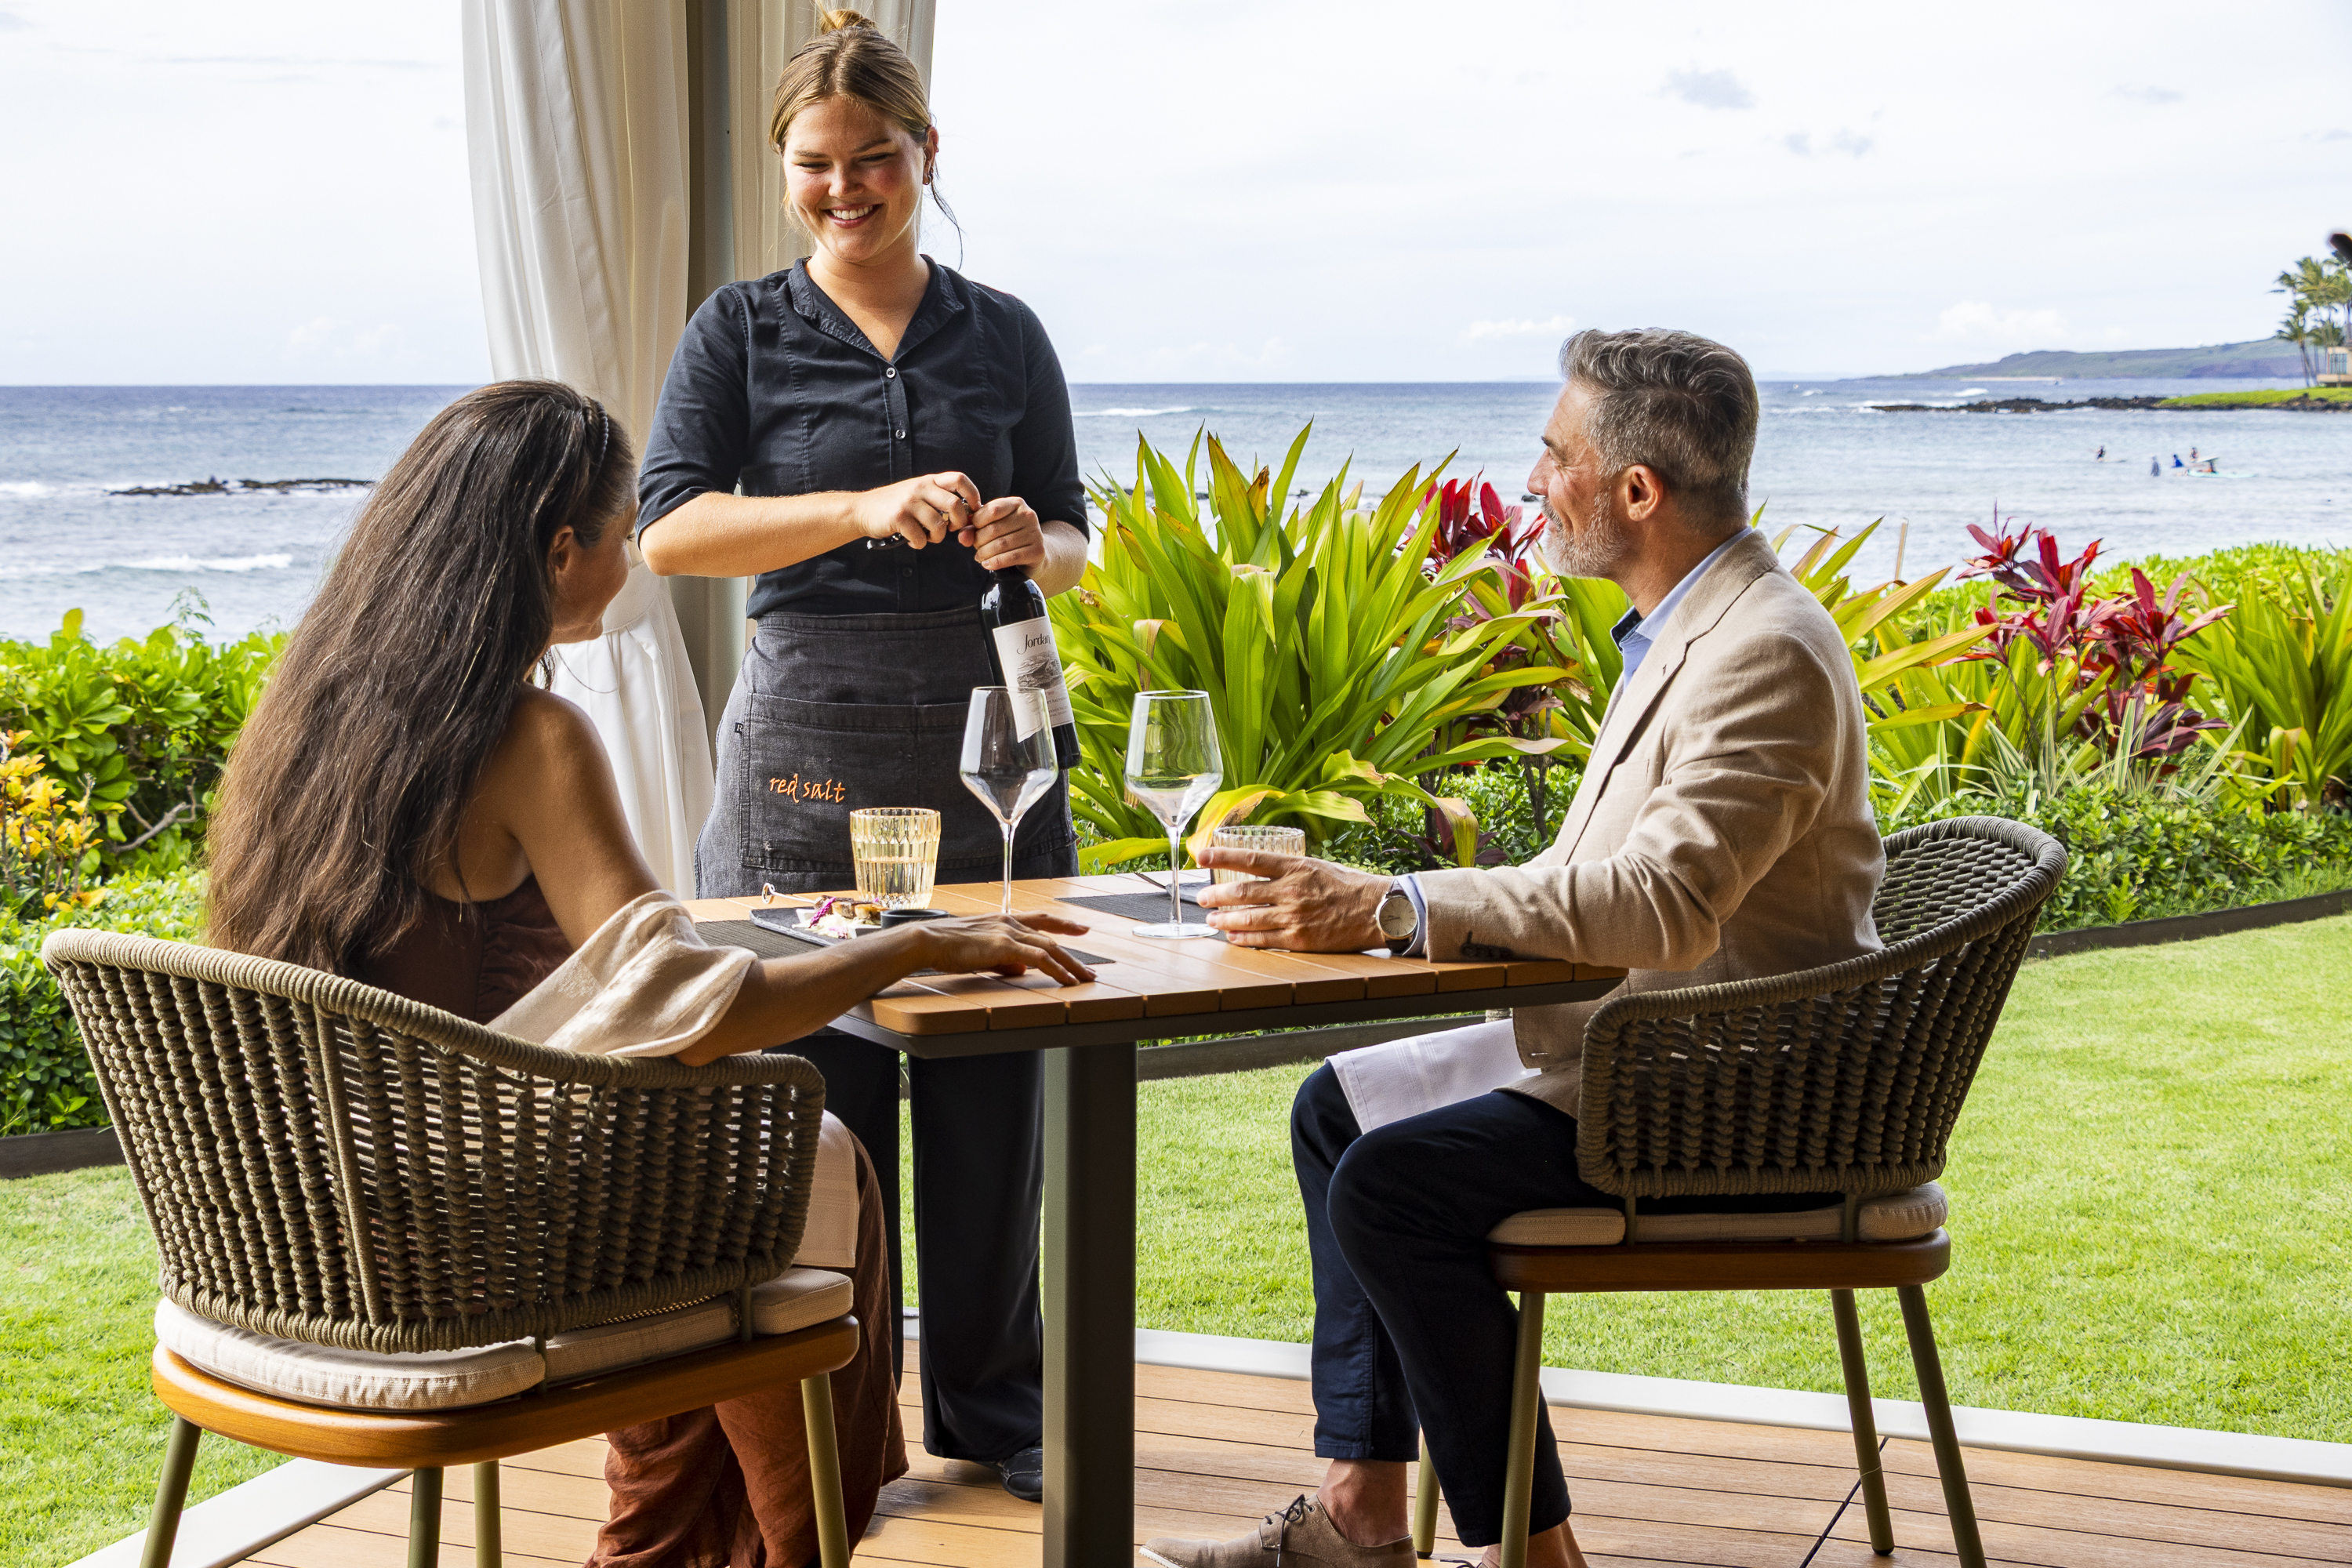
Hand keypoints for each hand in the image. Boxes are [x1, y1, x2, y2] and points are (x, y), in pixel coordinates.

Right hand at [853, 471, 980, 548]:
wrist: (863, 510)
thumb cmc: (896, 504)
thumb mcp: (918, 492)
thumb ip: (938, 497)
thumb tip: (967, 513)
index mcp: (929, 480)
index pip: (960, 479)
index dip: (973, 494)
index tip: (973, 509)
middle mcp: (921, 487)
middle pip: (955, 505)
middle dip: (958, 523)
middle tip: (951, 529)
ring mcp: (909, 501)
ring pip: (939, 525)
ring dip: (937, 538)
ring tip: (927, 537)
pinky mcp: (898, 517)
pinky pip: (920, 537)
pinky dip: (919, 544)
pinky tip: (913, 541)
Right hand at [904, 913, 1095, 984]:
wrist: (928, 940)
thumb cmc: (946, 947)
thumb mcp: (980, 953)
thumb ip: (1003, 960)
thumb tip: (1022, 970)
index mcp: (1003, 920)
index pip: (1040, 920)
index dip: (1062, 925)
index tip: (1080, 929)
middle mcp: (1009, 921)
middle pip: (1050, 937)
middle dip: (1072, 953)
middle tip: (1089, 969)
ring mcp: (1008, 932)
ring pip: (1050, 947)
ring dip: (1070, 964)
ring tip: (1084, 979)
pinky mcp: (1004, 945)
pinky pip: (1040, 958)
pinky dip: (1057, 969)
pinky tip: (1067, 980)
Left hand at [961, 496, 1045, 570]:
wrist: (1034, 552)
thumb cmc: (1009, 536)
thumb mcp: (993, 526)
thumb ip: (975, 528)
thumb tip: (962, 536)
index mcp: (1016, 503)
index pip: (991, 510)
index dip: (976, 523)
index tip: (972, 531)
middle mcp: (1028, 515)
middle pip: (994, 529)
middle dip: (979, 541)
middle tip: (976, 548)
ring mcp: (1034, 533)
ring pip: (1001, 544)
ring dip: (985, 553)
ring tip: (979, 557)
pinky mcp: (1037, 551)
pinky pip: (1011, 557)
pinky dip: (995, 562)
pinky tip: (987, 564)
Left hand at [1195, 850, 1389, 951]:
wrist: (1378, 911)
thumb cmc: (1349, 886)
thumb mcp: (1318, 866)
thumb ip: (1290, 869)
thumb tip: (1260, 870)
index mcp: (1296, 866)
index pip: (1249, 859)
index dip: (1221, 857)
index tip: (1201, 856)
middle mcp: (1291, 890)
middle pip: (1241, 892)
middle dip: (1215, 895)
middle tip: (1202, 897)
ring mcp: (1294, 916)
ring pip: (1247, 919)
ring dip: (1224, 920)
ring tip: (1211, 920)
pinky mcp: (1299, 940)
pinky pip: (1263, 941)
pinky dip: (1243, 939)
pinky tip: (1233, 938)